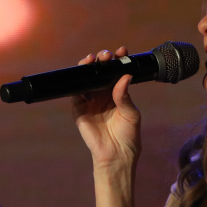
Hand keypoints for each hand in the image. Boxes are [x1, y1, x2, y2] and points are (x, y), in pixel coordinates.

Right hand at [72, 46, 140, 171]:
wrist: (116, 154)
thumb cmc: (128, 136)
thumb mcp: (131, 114)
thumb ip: (125, 96)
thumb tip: (125, 76)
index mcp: (118, 93)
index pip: (117, 73)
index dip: (118, 61)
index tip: (122, 51)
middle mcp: (103, 94)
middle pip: (101, 72)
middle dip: (103, 60)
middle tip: (107, 56)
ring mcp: (90, 101)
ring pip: (87, 79)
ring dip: (89, 66)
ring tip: (94, 59)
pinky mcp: (79, 108)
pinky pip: (76, 92)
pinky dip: (78, 81)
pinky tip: (84, 72)